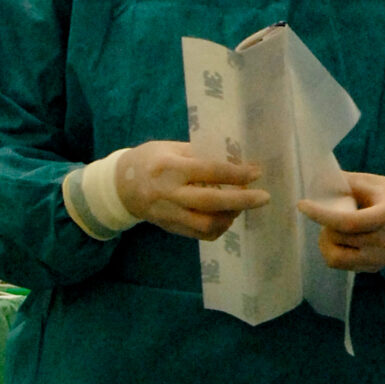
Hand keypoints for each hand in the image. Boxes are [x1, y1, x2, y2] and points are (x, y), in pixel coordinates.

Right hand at [115, 141, 268, 240]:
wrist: (120, 185)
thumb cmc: (150, 159)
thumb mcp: (172, 148)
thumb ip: (201, 155)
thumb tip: (236, 161)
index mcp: (170, 167)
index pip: (209, 171)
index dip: (236, 173)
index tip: (257, 172)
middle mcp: (169, 193)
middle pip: (211, 202)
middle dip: (241, 201)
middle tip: (264, 198)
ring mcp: (169, 214)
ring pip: (206, 224)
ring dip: (230, 216)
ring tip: (241, 206)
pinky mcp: (170, 228)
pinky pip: (200, 235)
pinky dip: (218, 228)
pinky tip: (226, 216)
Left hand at [299, 173, 384, 270]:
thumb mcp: (373, 182)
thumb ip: (346, 182)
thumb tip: (317, 181)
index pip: (350, 222)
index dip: (322, 215)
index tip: (302, 204)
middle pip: (341, 238)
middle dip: (326, 224)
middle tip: (327, 213)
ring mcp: (383, 258)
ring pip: (337, 257)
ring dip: (327, 241)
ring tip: (333, 228)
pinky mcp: (376, 268)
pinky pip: (342, 265)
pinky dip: (334, 250)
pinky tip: (342, 238)